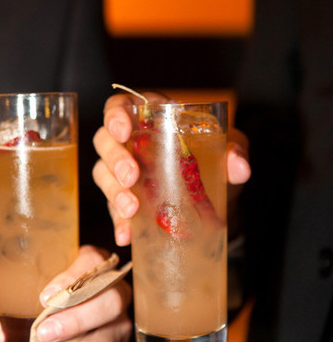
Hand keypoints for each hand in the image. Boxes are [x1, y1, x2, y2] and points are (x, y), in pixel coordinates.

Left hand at [0, 245, 131, 341]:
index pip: (93, 264)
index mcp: (94, 265)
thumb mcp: (25, 278)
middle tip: (41, 334)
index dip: (73, 279)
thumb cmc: (47, 290)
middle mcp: (115, 294)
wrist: (74, 315)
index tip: (44, 296)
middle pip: (108, 305)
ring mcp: (116, 329)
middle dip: (75, 322)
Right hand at [93, 92, 251, 245]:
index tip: (123, 131)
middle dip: (115, 160)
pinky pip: (113, 209)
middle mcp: (131, 142)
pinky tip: (126, 234)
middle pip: (104, 141)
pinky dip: (118, 222)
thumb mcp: (228, 150)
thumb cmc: (216, 160)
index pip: (120, 107)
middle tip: (132, 177)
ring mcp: (123, 172)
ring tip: (132, 209)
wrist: (218, 198)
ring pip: (102, 174)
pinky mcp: (125, 199)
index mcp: (151, 118)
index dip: (115, 116)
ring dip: (114, 191)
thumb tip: (239, 166)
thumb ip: (234, 151)